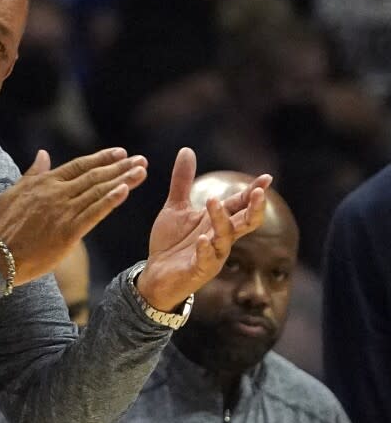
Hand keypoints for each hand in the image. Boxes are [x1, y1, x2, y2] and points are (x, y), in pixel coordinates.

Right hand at [0, 148, 147, 285]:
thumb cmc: (3, 227)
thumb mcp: (13, 193)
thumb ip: (32, 174)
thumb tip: (43, 154)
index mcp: (44, 183)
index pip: (78, 166)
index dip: (101, 158)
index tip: (120, 152)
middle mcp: (56, 194)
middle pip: (94, 176)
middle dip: (119, 167)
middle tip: (140, 159)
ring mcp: (63, 212)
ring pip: (98, 192)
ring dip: (122, 180)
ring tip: (141, 171)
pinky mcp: (68, 232)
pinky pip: (94, 213)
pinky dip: (110, 201)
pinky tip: (125, 191)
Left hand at [137, 148, 269, 310]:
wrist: (155, 273)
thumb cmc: (171, 242)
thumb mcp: (176, 207)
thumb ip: (182, 181)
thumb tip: (187, 150)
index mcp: (216, 222)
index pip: (240, 205)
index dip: (253, 193)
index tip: (266, 178)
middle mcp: (219, 238)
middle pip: (244, 223)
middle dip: (254, 209)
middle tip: (258, 192)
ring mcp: (212, 255)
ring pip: (225, 239)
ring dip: (222, 221)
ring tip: (213, 202)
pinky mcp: (198, 271)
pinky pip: (206, 261)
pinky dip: (205, 250)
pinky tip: (201, 239)